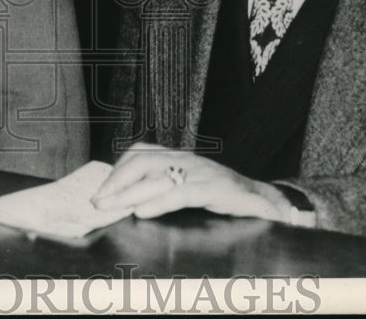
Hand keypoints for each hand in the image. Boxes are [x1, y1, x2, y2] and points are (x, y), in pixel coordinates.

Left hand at [91, 142, 291, 220]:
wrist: (267, 201)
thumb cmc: (224, 197)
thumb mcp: (191, 188)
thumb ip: (165, 189)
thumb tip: (130, 201)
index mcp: (180, 158)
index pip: (141, 153)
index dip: (119, 169)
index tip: (100, 189)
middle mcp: (188, 160)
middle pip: (143, 161)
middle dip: (117, 181)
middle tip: (98, 201)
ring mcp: (202, 172)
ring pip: (158, 176)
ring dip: (129, 192)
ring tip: (110, 206)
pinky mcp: (217, 189)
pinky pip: (182, 193)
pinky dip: (159, 202)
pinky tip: (143, 212)